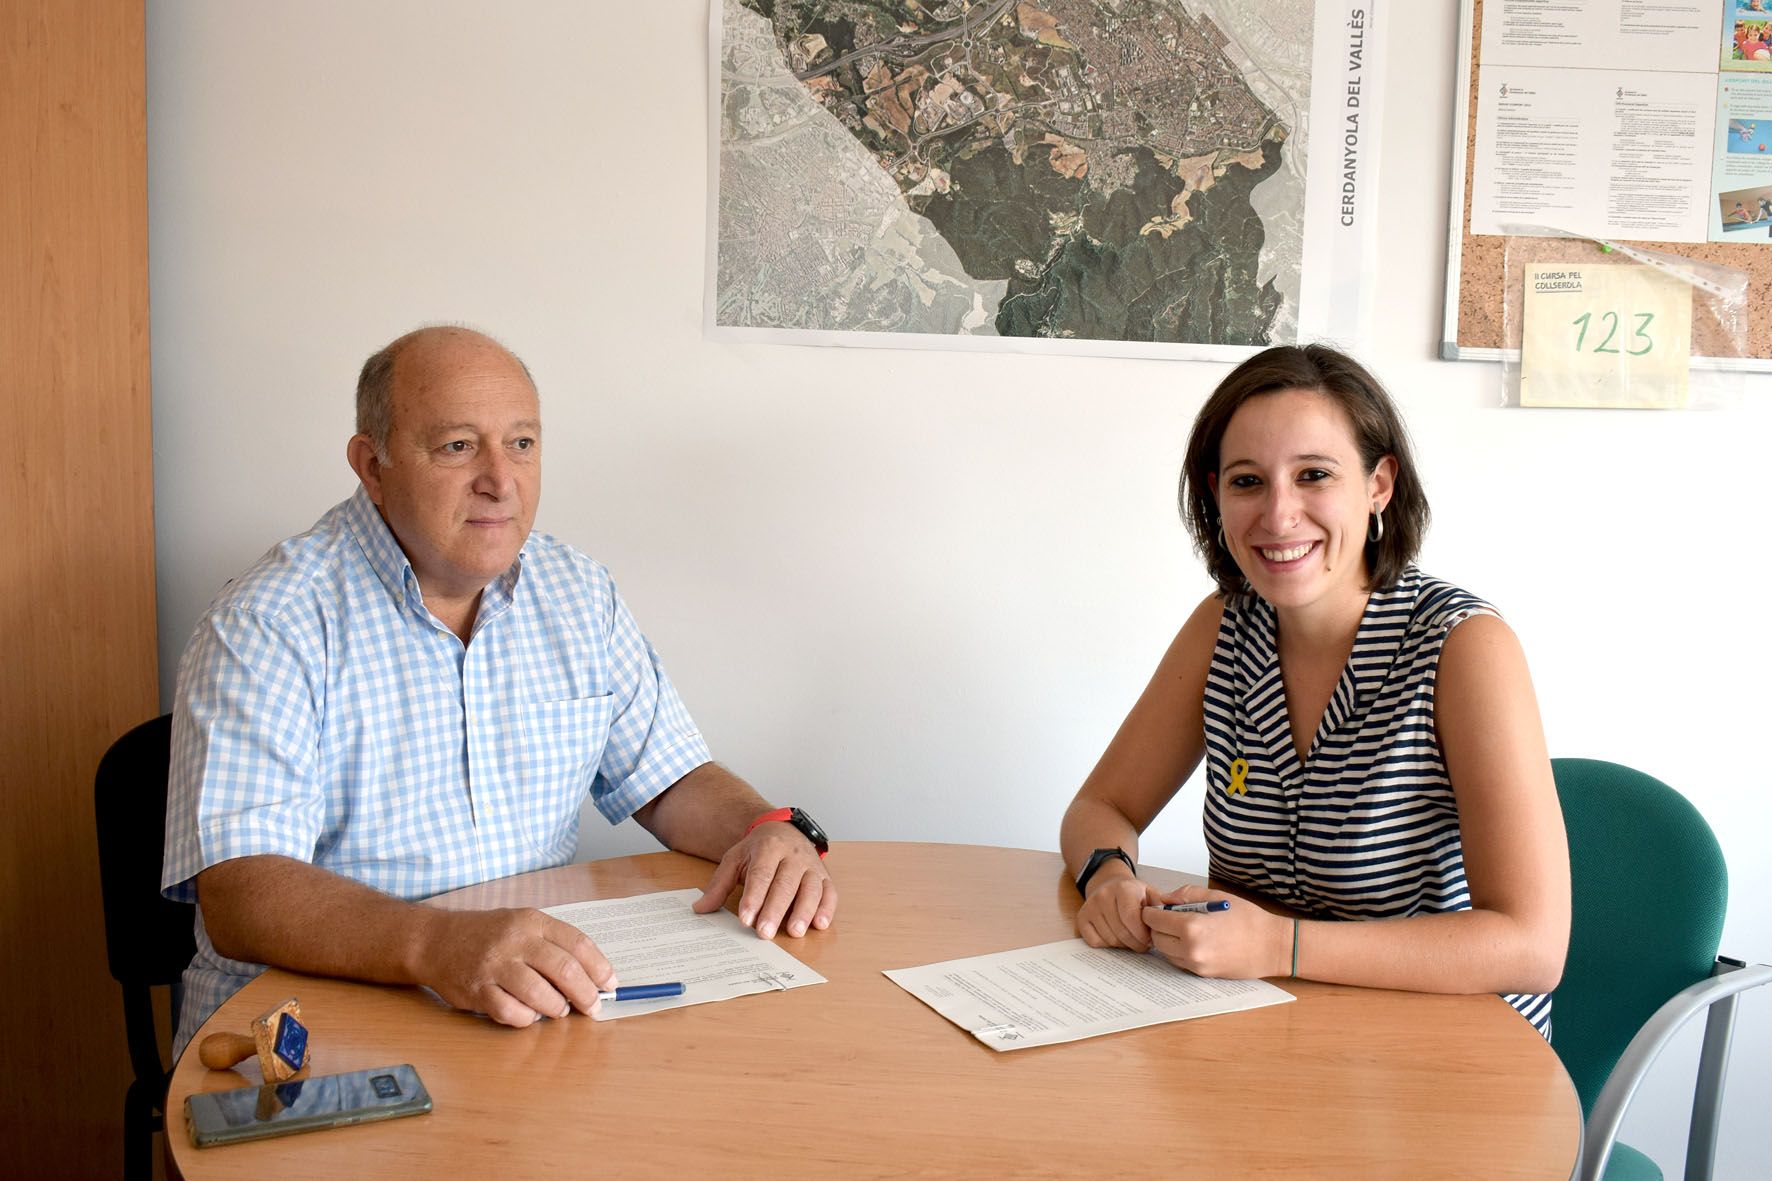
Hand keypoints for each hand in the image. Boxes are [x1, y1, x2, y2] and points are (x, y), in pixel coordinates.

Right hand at [415, 907, 615, 1025]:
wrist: (436, 940)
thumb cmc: (488, 935)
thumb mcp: (522, 924)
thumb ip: (552, 945)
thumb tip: (591, 976)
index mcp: (532, 921)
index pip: (577, 943)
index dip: (599, 967)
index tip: (610, 983)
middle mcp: (515, 941)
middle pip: (564, 970)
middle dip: (585, 993)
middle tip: (592, 1007)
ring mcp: (495, 966)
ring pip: (540, 994)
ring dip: (556, 1007)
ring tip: (559, 1009)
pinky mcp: (477, 990)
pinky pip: (511, 1012)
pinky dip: (526, 1018)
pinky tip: (529, 1014)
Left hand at [692, 822, 836, 938]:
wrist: (784, 830)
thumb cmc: (759, 850)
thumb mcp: (735, 859)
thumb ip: (719, 885)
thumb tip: (700, 908)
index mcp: (768, 847)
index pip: (761, 874)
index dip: (754, 897)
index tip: (746, 919)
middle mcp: (793, 855)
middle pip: (786, 884)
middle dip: (775, 910)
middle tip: (765, 933)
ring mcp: (812, 865)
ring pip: (811, 889)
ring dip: (804, 911)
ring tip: (794, 932)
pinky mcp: (825, 876)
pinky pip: (830, 892)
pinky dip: (827, 908)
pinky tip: (820, 924)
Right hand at [1076, 875, 1160, 950]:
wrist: (1109, 884)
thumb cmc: (1133, 893)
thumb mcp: (1150, 893)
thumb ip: (1162, 904)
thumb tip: (1174, 914)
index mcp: (1123, 888)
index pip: (1131, 919)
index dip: (1143, 934)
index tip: (1150, 939)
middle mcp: (1103, 896)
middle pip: (1121, 932)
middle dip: (1136, 943)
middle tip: (1144, 944)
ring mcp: (1090, 907)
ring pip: (1110, 939)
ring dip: (1124, 945)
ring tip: (1131, 939)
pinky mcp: (1082, 918)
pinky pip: (1095, 941)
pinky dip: (1107, 945)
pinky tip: (1116, 937)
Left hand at [1143, 884, 1289, 978]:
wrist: (1273, 947)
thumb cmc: (1248, 919)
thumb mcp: (1215, 896)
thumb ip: (1184, 895)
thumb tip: (1164, 899)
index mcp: (1191, 927)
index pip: (1154, 920)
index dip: (1151, 911)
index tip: (1154, 907)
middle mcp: (1190, 950)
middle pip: (1156, 938)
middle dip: (1157, 926)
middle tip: (1168, 916)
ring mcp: (1196, 965)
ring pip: (1165, 952)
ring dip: (1167, 940)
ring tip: (1182, 928)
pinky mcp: (1203, 975)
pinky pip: (1179, 962)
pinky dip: (1178, 951)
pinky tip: (1192, 940)